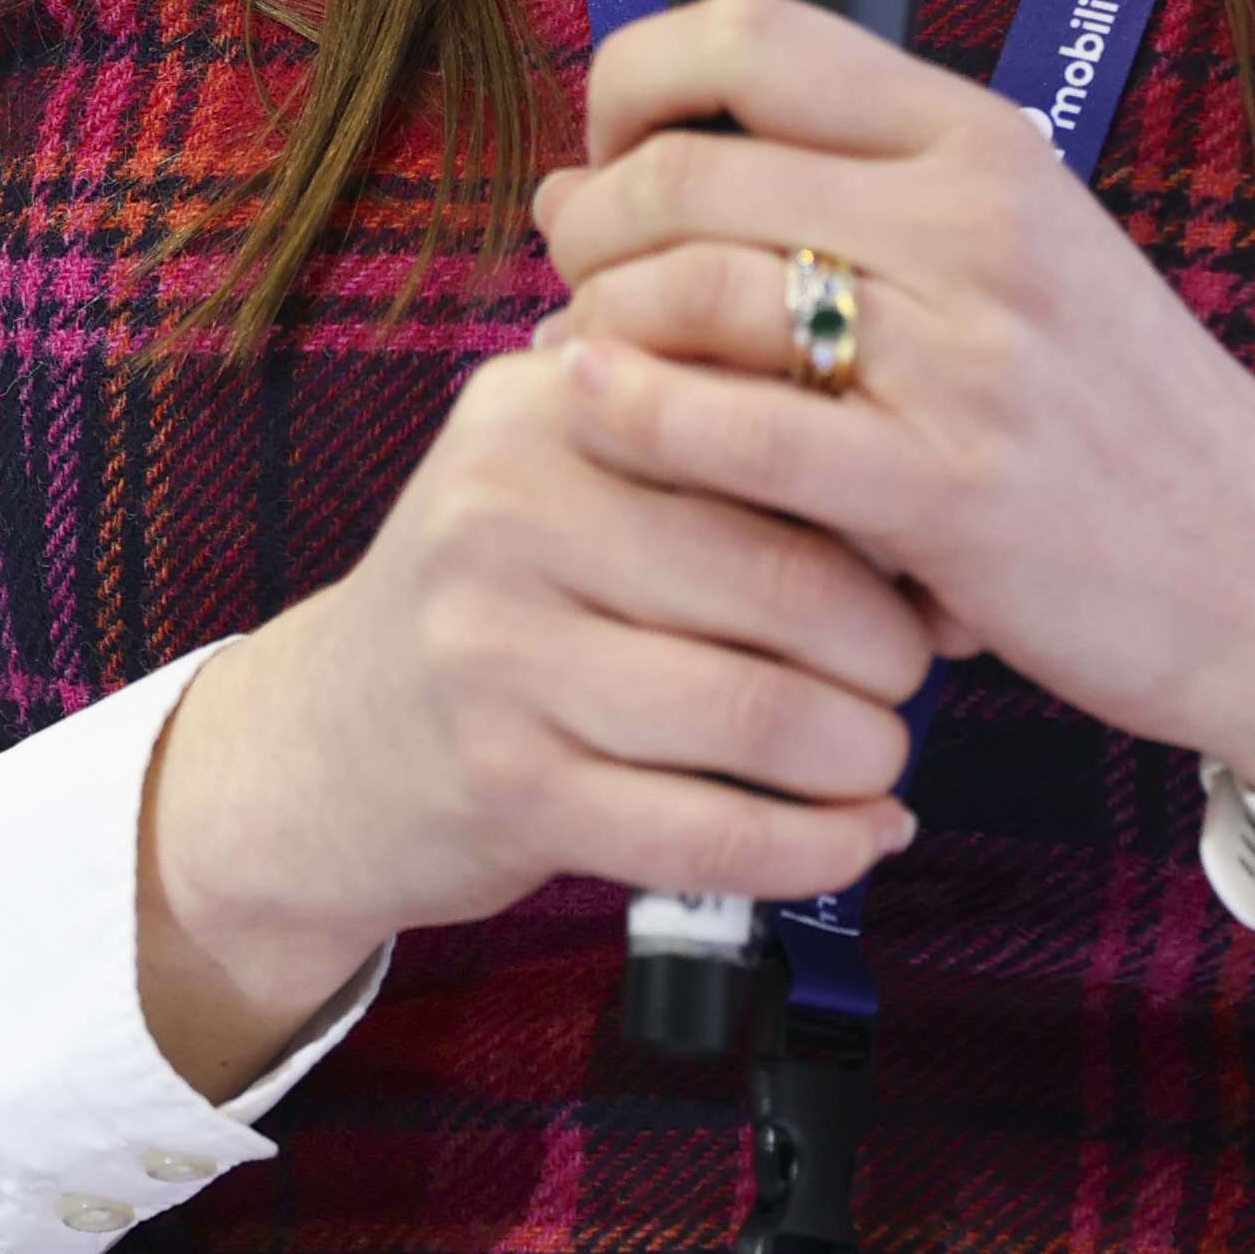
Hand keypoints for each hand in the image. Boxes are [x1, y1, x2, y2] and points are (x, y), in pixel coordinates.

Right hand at [137, 330, 936, 1100]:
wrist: (322, 744)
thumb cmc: (504, 606)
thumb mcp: (573, 481)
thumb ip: (720, 466)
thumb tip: (932, 523)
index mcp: (547, 404)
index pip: (767, 440)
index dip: (882, 511)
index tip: (930, 561)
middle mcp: (504, 510)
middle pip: (782, 584)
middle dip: (892, 651)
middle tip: (919, 675)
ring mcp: (494, 654)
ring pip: (758, 716)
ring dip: (865, 757)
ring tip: (884, 760)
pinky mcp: (504, 787)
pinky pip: (709, 832)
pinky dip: (815, 849)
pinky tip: (855, 839)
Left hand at [534, 0, 1254, 791]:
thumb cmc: (1129, 428)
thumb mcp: (1024, 259)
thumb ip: (858, 206)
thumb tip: (616, 181)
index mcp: (985, 146)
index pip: (757, 36)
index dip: (637, 81)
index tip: (612, 153)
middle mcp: (975, 225)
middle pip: (693, 167)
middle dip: (591, 223)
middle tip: (574, 278)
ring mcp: (966, 357)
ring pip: (694, 287)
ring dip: (599, 323)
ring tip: (586, 364)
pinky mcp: (949, 492)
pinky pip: (738, 430)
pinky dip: (636, 417)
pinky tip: (594, 414)